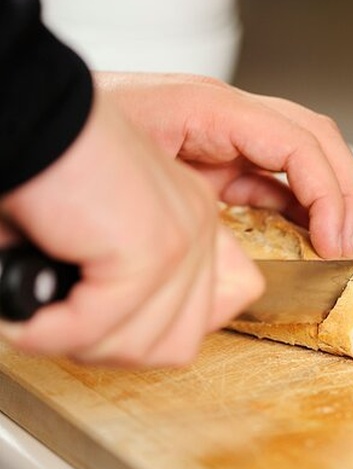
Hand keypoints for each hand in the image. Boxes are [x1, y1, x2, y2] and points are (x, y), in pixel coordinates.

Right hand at [0, 91, 263, 366]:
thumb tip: (158, 338)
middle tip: (59, 320)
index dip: (147, 336)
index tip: (96, 319)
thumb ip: (140, 286)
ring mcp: (182, 236)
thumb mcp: (101, 241)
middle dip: (109, 347)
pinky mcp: (152, 247)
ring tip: (44, 313)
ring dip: (80, 343)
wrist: (26, 122)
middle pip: (178, 341)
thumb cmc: (45, 177)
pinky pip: (104, 326)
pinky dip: (55, 332)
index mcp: (192, 220)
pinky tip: (30, 316)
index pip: (209, 314)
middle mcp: (199, 226)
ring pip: (145, 345)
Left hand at [95, 72, 352, 258]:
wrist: (41, 124)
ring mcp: (225, 138)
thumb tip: (231, 257)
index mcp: (212, 109)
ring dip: (327, 202)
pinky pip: (273, 181)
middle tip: (345, 246)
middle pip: (318, 140)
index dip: (328, 194)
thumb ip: (181, 203)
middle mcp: (228, 118)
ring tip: (332, 247)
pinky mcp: (216, 161)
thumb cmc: (72, 134)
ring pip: (303, 160)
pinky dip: (297, 210)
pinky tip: (299, 240)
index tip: (331, 242)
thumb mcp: (128, 166)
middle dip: (344, 194)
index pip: (298, 143)